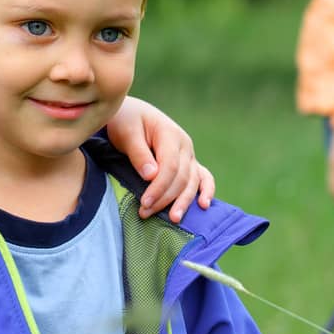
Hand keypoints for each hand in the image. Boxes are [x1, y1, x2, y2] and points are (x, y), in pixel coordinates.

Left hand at [105, 96, 215, 222]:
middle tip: (145, 213)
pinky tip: (203, 205)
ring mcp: (189, 155)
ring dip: (183, 201)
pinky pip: (203, 177)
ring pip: (192, 181)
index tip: (144, 202)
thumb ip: (139, 154)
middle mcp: (185, 145)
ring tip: (173, 219)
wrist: (131, 114)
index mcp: (170, 134)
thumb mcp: (127, 133)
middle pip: (181, 177)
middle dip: (164, 198)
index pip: (170, 166)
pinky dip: (207, 190)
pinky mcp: (188, 163)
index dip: (159, 187)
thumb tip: (151, 176)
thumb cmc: (126, 121)